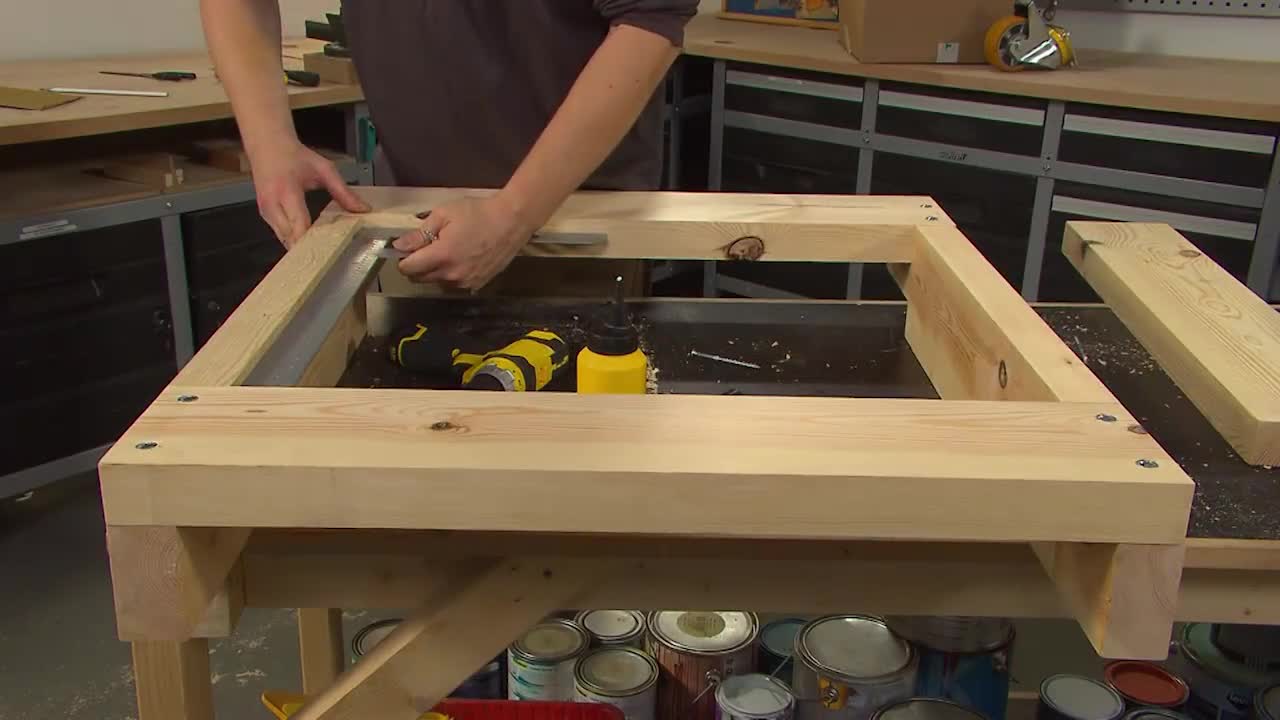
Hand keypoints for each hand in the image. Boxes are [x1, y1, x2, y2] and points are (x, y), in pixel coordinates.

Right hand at [251, 141, 369, 247]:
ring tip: (321, 253)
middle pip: (289, 238)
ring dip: (299, 247)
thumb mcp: (324, 169)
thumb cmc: (295, 156)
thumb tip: (363, 209)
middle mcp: (272, 204)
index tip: (330, 252)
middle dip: (308, 249)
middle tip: (330, 258)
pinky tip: (308, 243)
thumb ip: (343, 191)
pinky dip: (292, 240)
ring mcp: (265, 211)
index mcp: (287, 191)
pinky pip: (279, 234)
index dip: (312, 241)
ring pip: (283, 239)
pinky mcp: (264, 215)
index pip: (299, 224)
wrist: (266, 144)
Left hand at [393, 195, 536, 289]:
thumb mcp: (444, 215)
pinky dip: (452, 274)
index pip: (408, 269)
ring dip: (435, 271)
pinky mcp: (478, 284)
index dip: (403, 259)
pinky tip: (462, 257)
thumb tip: (398, 245)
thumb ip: (419, 234)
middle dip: (417, 265)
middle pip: (420, 279)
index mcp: (442, 256)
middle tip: (427, 247)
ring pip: (438, 282)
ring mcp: (466, 283)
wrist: (512, 221)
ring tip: (448, 250)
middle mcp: (452, 275)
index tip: (407, 249)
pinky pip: (455, 284)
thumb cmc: (478, 213)